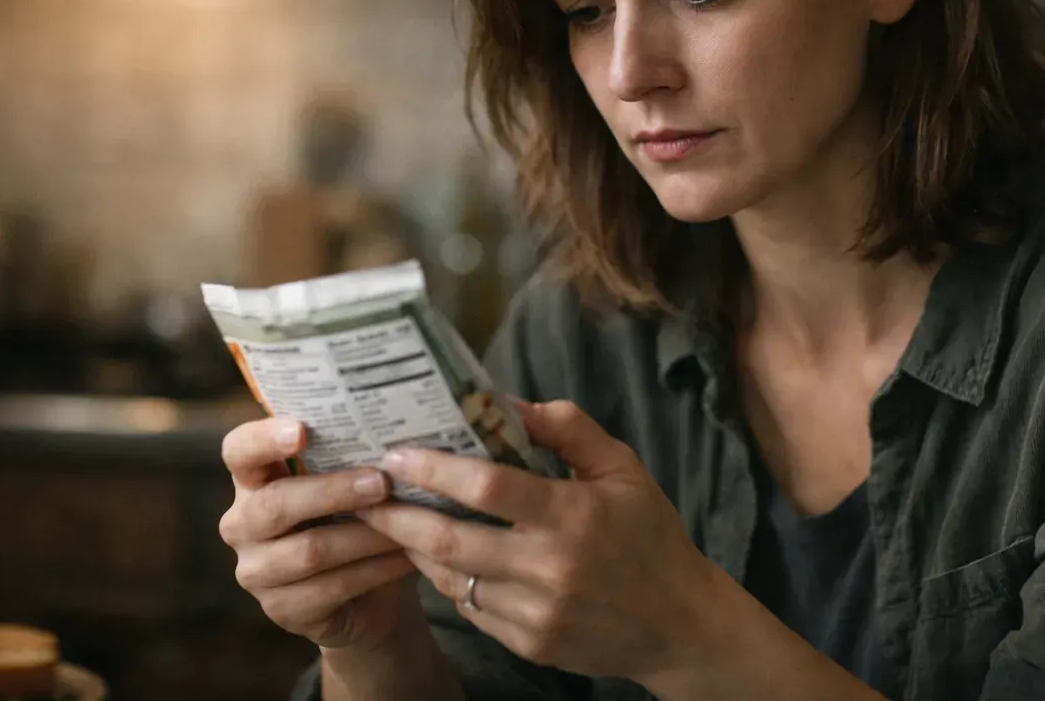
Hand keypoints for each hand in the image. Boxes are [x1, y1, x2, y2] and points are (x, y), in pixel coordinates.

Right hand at [218, 417, 416, 650]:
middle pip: (275, 503)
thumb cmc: (357, 519)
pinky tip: (406, 557)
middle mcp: (242, 524)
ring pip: (309, 550)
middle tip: (383, 482)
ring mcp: (256, 570)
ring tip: (409, 523)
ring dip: (366, 536)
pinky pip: (331, 587)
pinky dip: (375, 570)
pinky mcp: (280, 609)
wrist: (366, 595)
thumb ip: (354, 456)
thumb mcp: (351, 482)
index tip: (302, 431)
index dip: (264, 440)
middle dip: (334, 491)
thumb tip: (394, 428)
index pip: (239, 451)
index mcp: (254, 480)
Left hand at [359, 400, 725, 684]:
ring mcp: (535, 613)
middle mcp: (550, 568)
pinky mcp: (528, 643)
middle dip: (399, 515)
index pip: (488, 487)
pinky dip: (450, 579)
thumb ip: (568, 428)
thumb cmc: (650, 535)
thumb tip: (508, 401)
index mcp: (574, 516)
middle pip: (451, 539)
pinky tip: (440, 556)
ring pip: (452, 577)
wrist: (677, 625)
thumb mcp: (622, 468)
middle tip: (367, 493)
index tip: (398, 453)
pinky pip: (472, 607)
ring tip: (392, 519)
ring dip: (415, 548)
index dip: (435, 468)